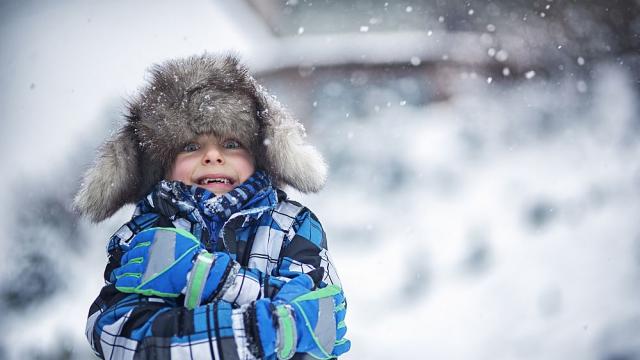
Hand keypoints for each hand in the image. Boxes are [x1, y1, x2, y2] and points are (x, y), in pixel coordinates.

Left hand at [113, 227, 232, 305]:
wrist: (194, 271)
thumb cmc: (192, 254)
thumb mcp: (182, 236)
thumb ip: (169, 235)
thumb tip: (164, 236)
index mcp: (156, 238)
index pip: (139, 239)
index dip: (135, 245)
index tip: (133, 248)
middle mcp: (147, 251)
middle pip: (131, 254)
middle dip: (127, 258)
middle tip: (126, 262)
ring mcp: (144, 266)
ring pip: (127, 268)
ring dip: (122, 271)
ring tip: (118, 274)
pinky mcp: (143, 282)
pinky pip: (128, 282)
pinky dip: (122, 282)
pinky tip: (120, 283)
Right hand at [254, 274, 350, 358]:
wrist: (282, 326)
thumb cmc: (289, 306)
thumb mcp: (296, 286)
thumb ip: (308, 279)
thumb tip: (318, 272)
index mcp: (326, 300)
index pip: (335, 294)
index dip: (333, 293)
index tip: (330, 294)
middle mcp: (331, 315)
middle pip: (339, 311)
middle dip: (336, 309)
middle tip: (331, 309)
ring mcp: (330, 331)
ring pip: (341, 327)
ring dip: (338, 325)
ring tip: (334, 324)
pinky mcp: (326, 344)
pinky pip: (340, 345)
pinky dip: (343, 344)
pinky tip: (343, 343)